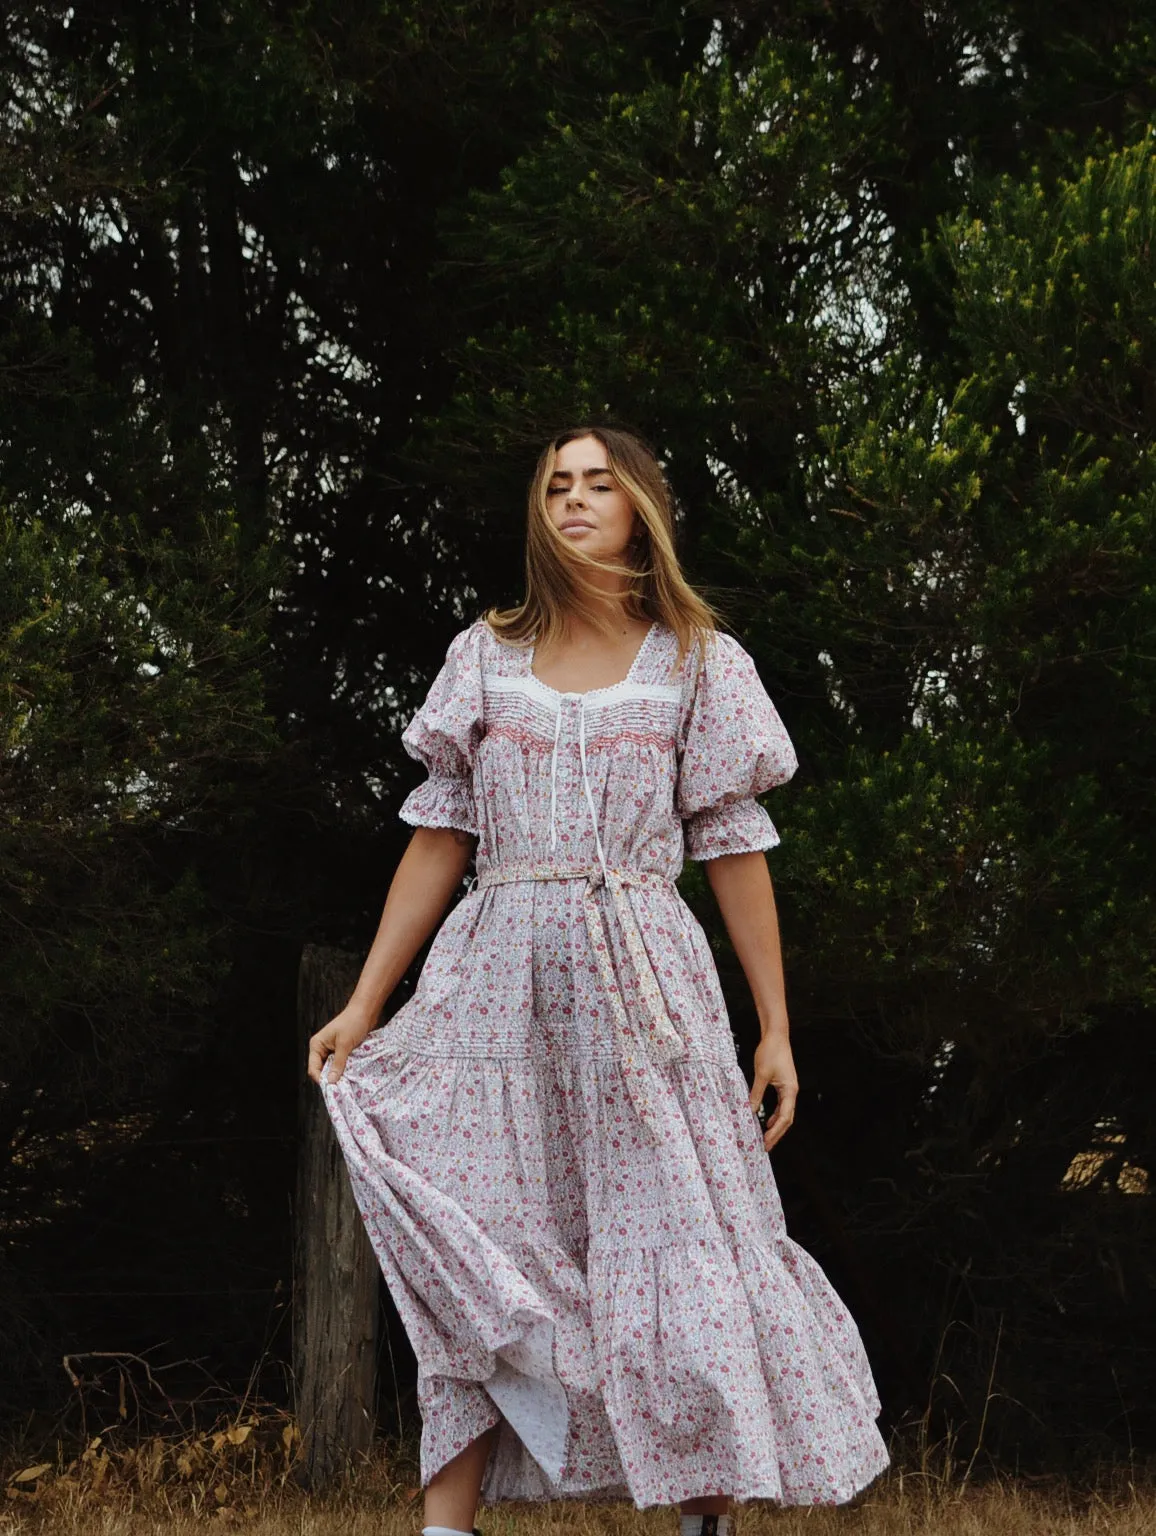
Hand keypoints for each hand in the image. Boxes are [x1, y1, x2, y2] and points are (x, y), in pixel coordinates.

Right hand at [307, 1004, 373, 1085]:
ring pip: (332, 1068)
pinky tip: (352, 1072)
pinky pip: (340, 1064)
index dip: (322, 1079)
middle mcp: (322, 1048)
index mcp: (317, 1045)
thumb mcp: (344, 1044)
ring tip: (348, 1079)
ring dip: (339, 1073)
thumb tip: (331, 1080)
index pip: (314, 1068)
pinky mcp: (341, 1051)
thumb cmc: (353, 1022)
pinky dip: (345, 1068)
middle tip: (342, 1085)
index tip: (333, 1088)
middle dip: (331, 1077)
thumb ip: (338, 1063)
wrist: (365, 1011)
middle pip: (323, 1070)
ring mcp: (332, 1050)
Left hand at [749, 1031, 797, 1150]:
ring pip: (785, 1113)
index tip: (766, 1143)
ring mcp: (789, 1088)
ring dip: (776, 1126)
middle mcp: (792, 1091)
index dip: (775, 1132)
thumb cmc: (770, 1052)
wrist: (776, 1035)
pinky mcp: (783, 1084)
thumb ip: (756, 1094)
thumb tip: (750, 1111)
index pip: (785, 1118)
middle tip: (765, 1146)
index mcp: (790, 1090)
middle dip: (777, 1134)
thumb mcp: (761, 1075)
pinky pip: (781, 1105)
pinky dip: (774, 1115)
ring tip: (765, 1138)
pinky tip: (766, 1120)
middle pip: (787, 1119)